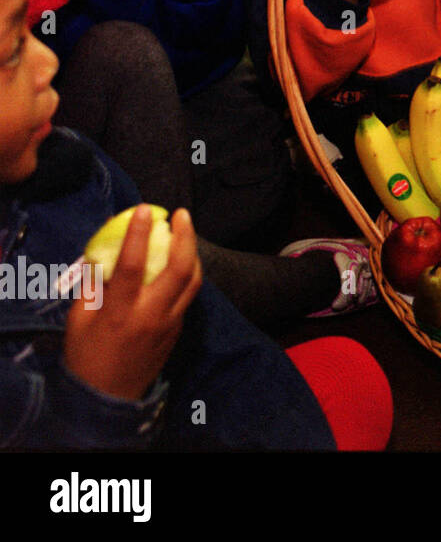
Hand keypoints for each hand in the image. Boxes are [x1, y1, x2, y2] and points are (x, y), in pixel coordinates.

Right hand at [62, 206, 202, 401]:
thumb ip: (93, 284)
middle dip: (185, 236)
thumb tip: (104, 250)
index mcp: (120, 312)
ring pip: (193, 281)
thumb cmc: (85, 355)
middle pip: (179, 269)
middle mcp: (151, 314)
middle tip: (182, 214)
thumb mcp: (79, 319)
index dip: (139, 235)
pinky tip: (182, 260)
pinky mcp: (178, 329)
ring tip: (186, 231)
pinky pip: (189, 295)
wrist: (107, 398)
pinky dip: (189, 273)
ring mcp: (169, 322)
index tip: (144, 209)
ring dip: (193, 252)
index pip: (133, 266)